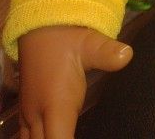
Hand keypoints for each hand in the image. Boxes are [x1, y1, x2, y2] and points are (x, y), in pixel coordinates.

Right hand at [18, 26, 132, 138]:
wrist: (39, 26)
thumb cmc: (66, 37)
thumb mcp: (89, 42)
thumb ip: (106, 52)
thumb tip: (127, 54)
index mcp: (54, 104)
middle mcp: (37, 116)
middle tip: (74, 136)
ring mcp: (29, 116)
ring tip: (67, 136)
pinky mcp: (27, 113)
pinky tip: (53, 137)